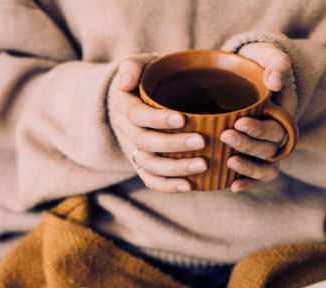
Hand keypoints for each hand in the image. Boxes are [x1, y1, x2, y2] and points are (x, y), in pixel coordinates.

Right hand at [109, 55, 207, 192]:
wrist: (145, 96)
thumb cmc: (150, 77)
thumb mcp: (141, 64)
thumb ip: (133, 66)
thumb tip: (126, 80)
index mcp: (124, 104)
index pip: (136, 114)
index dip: (157, 119)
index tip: (182, 119)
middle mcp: (126, 130)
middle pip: (145, 142)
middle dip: (173, 144)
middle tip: (201, 141)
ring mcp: (134, 149)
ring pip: (149, 165)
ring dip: (175, 168)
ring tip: (202, 165)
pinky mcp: (143, 164)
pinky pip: (151, 180)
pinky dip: (168, 186)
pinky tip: (189, 186)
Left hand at [223, 43, 297, 192]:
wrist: (243, 76)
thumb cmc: (255, 64)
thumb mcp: (267, 55)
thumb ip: (276, 62)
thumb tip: (275, 81)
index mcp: (285, 113)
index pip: (277, 127)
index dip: (259, 129)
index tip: (238, 122)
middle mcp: (278, 135)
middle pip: (270, 148)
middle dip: (248, 145)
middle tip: (226, 136)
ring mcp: (266, 149)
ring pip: (267, 168)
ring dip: (250, 168)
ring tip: (229, 162)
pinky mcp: (253, 158)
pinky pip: (256, 178)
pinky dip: (247, 184)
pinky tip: (232, 186)